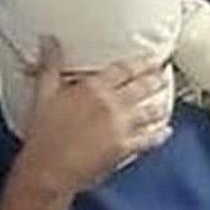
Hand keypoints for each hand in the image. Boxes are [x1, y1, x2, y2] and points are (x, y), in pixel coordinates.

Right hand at [18, 44, 172, 197]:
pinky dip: (159, 135)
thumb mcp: (43, 93)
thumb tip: (49, 40)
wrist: (48, 168)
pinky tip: (166, 131)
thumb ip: (50, 65)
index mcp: (94, 88)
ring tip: (166, 99)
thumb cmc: (43, 133)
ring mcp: (121, 127)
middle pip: (142, 87)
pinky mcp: (123, 148)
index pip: (124, 69)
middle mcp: (112, 105)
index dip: (141, 63)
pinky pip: (148, 139)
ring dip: (160, 104)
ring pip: (149, 112)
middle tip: (163, 73)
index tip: (151, 58)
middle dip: (155, 79)